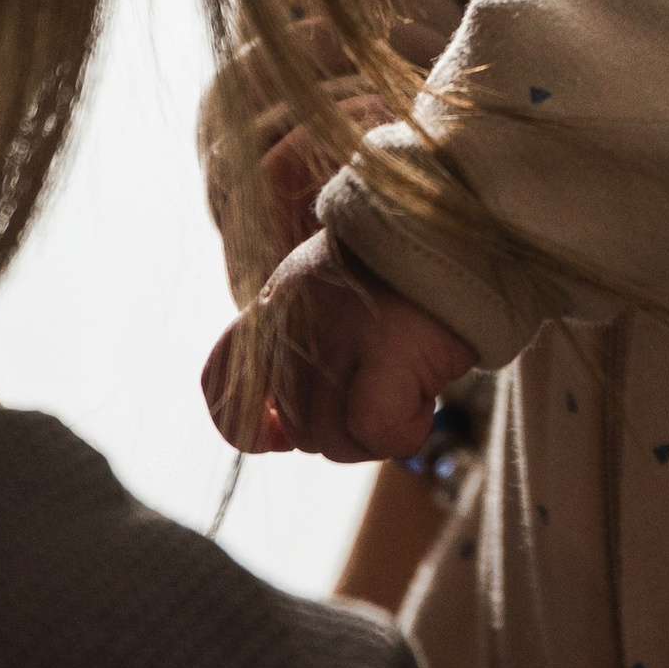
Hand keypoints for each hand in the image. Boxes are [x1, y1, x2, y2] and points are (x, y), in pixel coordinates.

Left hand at [201, 234, 477, 462]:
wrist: (449, 225)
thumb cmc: (398, 268)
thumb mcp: (325, 294)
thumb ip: (298, 348)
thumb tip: (285, 428)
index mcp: (272, 308)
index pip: (220, 385)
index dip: (246, 426)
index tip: (280, 433)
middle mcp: (293, 328)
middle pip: (298, 431)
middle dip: (343, 427)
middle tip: (385, 386)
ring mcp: (339, 340)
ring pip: (336, 442)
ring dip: (378, 431)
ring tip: (409, 382)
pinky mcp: (390, 351)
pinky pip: (377, 433)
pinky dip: (402, 432)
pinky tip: (422, 402)